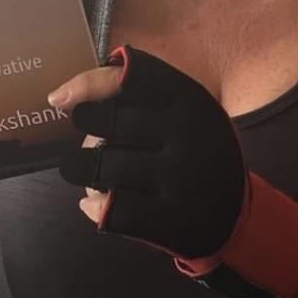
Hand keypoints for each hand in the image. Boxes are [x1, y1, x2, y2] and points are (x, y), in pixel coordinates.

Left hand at [51, 46, 297, 297]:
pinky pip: (113, 210)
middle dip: (86, 139)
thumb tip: (60, 97)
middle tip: (92, 150)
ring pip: (102, 168)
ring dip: (85, 175)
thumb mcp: (181, 110)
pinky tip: (98, 205)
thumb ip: (131, 91)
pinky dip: (96, 208)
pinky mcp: (177, 221)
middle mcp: (190, 131)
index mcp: (191, 97)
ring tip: (94, 179)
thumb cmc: (192, 152)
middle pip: (106, 124)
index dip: (87, 85)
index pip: (129, 77)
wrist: (237, 216)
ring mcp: (184, 178)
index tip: (59, 100)